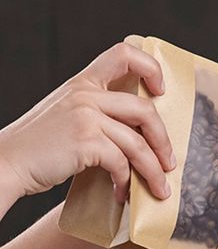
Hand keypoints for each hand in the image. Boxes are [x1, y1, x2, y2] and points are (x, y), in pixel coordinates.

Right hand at [0, 42, 175, 206]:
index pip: (123, 54)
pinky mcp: (86, 141)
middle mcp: (86, 94)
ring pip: (138, 143)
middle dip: (163, 140)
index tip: (161, 93)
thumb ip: (95, 114)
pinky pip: (121, 163)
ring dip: (154, 171)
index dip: (150, 69)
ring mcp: (86, 116)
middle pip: (144, 109)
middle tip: (169, 163)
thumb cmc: (38, 148)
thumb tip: (135, 136)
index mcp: (82, 82)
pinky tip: (121, 194)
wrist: (9, 162)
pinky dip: (126, 183)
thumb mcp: (66, 116)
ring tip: (160, 189)